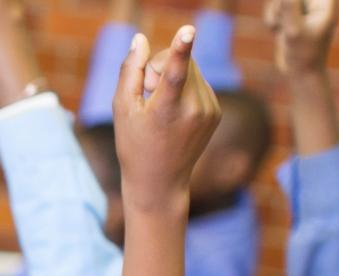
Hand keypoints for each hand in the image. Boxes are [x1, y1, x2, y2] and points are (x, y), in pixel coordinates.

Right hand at [113, 27, 221, 216]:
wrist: (160, 181)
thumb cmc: (133, 144)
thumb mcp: (122, 110)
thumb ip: (129, 72)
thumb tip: (140, 40)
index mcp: (166, 110)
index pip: (175, 72)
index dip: (180, 49)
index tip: (189, 30)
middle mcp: (194, 108)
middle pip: (180, 61)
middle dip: (159, 68)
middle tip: (146, 94)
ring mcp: (209, 109)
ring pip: (192, 68)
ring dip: (173, 77)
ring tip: (160, 107)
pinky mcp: (216, 111)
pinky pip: (199, 82)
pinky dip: (184, 88)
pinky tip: (174, 113)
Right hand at [269, 0, 337, 75]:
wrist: (301, 72)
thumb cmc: (303, 54)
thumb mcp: (294, 31)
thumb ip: (289, 9)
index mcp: (326, 4)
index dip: (289, 2)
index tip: (285, 16)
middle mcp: (317, 4)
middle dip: (280, 7)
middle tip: (280, 24)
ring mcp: (304, 9)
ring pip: (281, 0)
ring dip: (274, 13)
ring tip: (277, 27)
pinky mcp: (293, 15)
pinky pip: (276, 6)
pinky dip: (272, 17)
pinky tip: (275, 30)